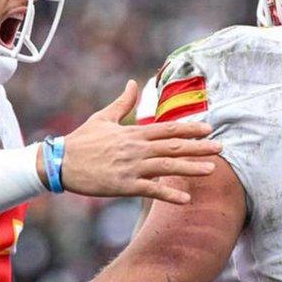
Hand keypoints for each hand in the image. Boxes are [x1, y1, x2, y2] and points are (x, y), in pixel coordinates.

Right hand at [41, 80, 219, 204]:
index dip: (189, 129)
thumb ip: (123, 103)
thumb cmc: (81, 140)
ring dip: (191, 168)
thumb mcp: (103, 117)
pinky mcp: (124, 185)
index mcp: (133, 133)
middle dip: (199, 147)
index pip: (167, 129)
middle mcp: (136, 149)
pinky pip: (151, 190)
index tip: (209, 128)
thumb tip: (133, 83)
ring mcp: (131, 167)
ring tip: (212, 170)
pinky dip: (169, 194)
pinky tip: (186, 199)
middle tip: (221, 147)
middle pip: (173, 147)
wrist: (60, 162)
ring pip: (167, 167)